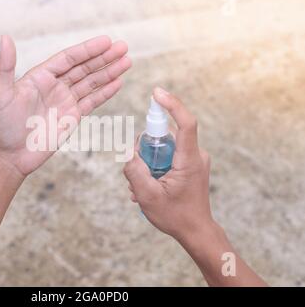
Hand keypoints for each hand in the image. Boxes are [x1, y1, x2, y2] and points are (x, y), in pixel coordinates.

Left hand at [0, 35, 130, 175]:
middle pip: (84, 68)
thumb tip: (5, 38)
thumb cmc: (2, 125)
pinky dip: (105, 92)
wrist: (11, 155)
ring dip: (109, 72)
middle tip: (123, 47)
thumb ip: (4, 66)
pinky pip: (92, 102)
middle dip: (104, 58)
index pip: (68, 58)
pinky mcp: (72, 117)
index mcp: (40, 76)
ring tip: (127, 62)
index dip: (87, 50)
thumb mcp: (0, 94)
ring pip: (91, 83)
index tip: (106, 41)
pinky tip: (118, 82)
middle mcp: (55, 86)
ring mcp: (65, 101)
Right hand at [124, 87, 212, 241]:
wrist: (196, 232)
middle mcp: (195, 156)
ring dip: (149, 161)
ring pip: (164, 147)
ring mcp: (194, 160)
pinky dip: (155, 166)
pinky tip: (150, 186)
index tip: (156, 93)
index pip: (185, 123)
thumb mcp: (147, 196)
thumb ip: (134, 172)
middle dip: (146, 148)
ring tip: (143, 186)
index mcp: (189, 160)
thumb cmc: (175, 216)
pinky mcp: (190, 165)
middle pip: (165, 135)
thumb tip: (129, 153)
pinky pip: (168, 156)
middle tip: (137, 170)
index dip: (171, 104)